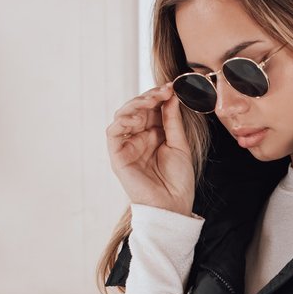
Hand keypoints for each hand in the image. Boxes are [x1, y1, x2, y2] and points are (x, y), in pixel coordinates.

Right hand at [105, 83, 195, 213]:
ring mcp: (127, 146)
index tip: (172, 88)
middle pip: (136, 108)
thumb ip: (172, 120)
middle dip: (149, 97)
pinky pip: (113, 132)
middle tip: (163, 92)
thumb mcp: (179, 144)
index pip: (151, 108)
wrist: (173, 205)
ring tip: (151, 101)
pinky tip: (136, 118)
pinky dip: (122, 121)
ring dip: (136, 104)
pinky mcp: (117, 156)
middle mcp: (138, 138)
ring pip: (123, 116)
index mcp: (153, 135)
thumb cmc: (178, 180)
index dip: (158, 96)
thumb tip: (171, 95)